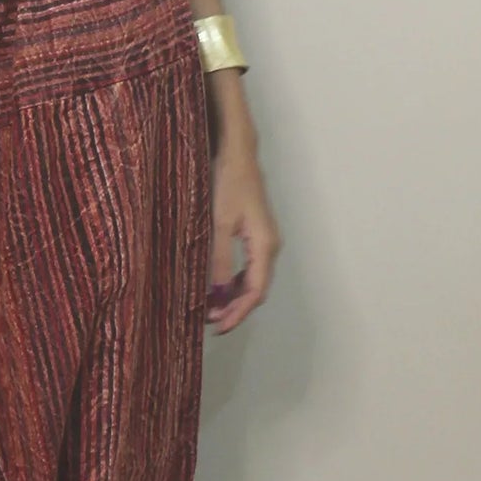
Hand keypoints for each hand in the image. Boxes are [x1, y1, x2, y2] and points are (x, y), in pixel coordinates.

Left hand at [204, 124, 279, 334]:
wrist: (238, 154)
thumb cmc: (230, 182)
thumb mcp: (219, 222)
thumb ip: (218, 258)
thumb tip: (216, 293)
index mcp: (265, 245)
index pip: (255, 292)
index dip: (238, 313)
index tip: (219, 326)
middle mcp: (270, 246)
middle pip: (256, 290)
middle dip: (235, 309)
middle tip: (210, 322)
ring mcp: (264, 241)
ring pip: (252, 280)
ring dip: (233, 296)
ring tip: (210, 308)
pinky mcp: (256, 235)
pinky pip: (248, 267)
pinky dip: (234, 281)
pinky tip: (217, 286)